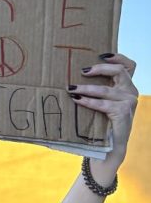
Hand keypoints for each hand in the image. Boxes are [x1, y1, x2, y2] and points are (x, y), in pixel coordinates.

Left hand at [71, 53, 137, 179]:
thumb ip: (98, 90)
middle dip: (100, 68)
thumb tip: (76, 78)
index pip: (129, 65)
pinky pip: (103, 104)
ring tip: (71, 89)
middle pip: (119, 71)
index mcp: (127, 87)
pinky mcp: (123, 113)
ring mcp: (128, 102)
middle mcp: (131, 92)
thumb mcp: (103, 103)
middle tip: (81, 71)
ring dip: (86, 88)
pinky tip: (77, 100)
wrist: (109, 147)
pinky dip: (88, 101)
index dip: (118, 57)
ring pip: (106, 89)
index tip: (101, 55)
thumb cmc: (101, 124)